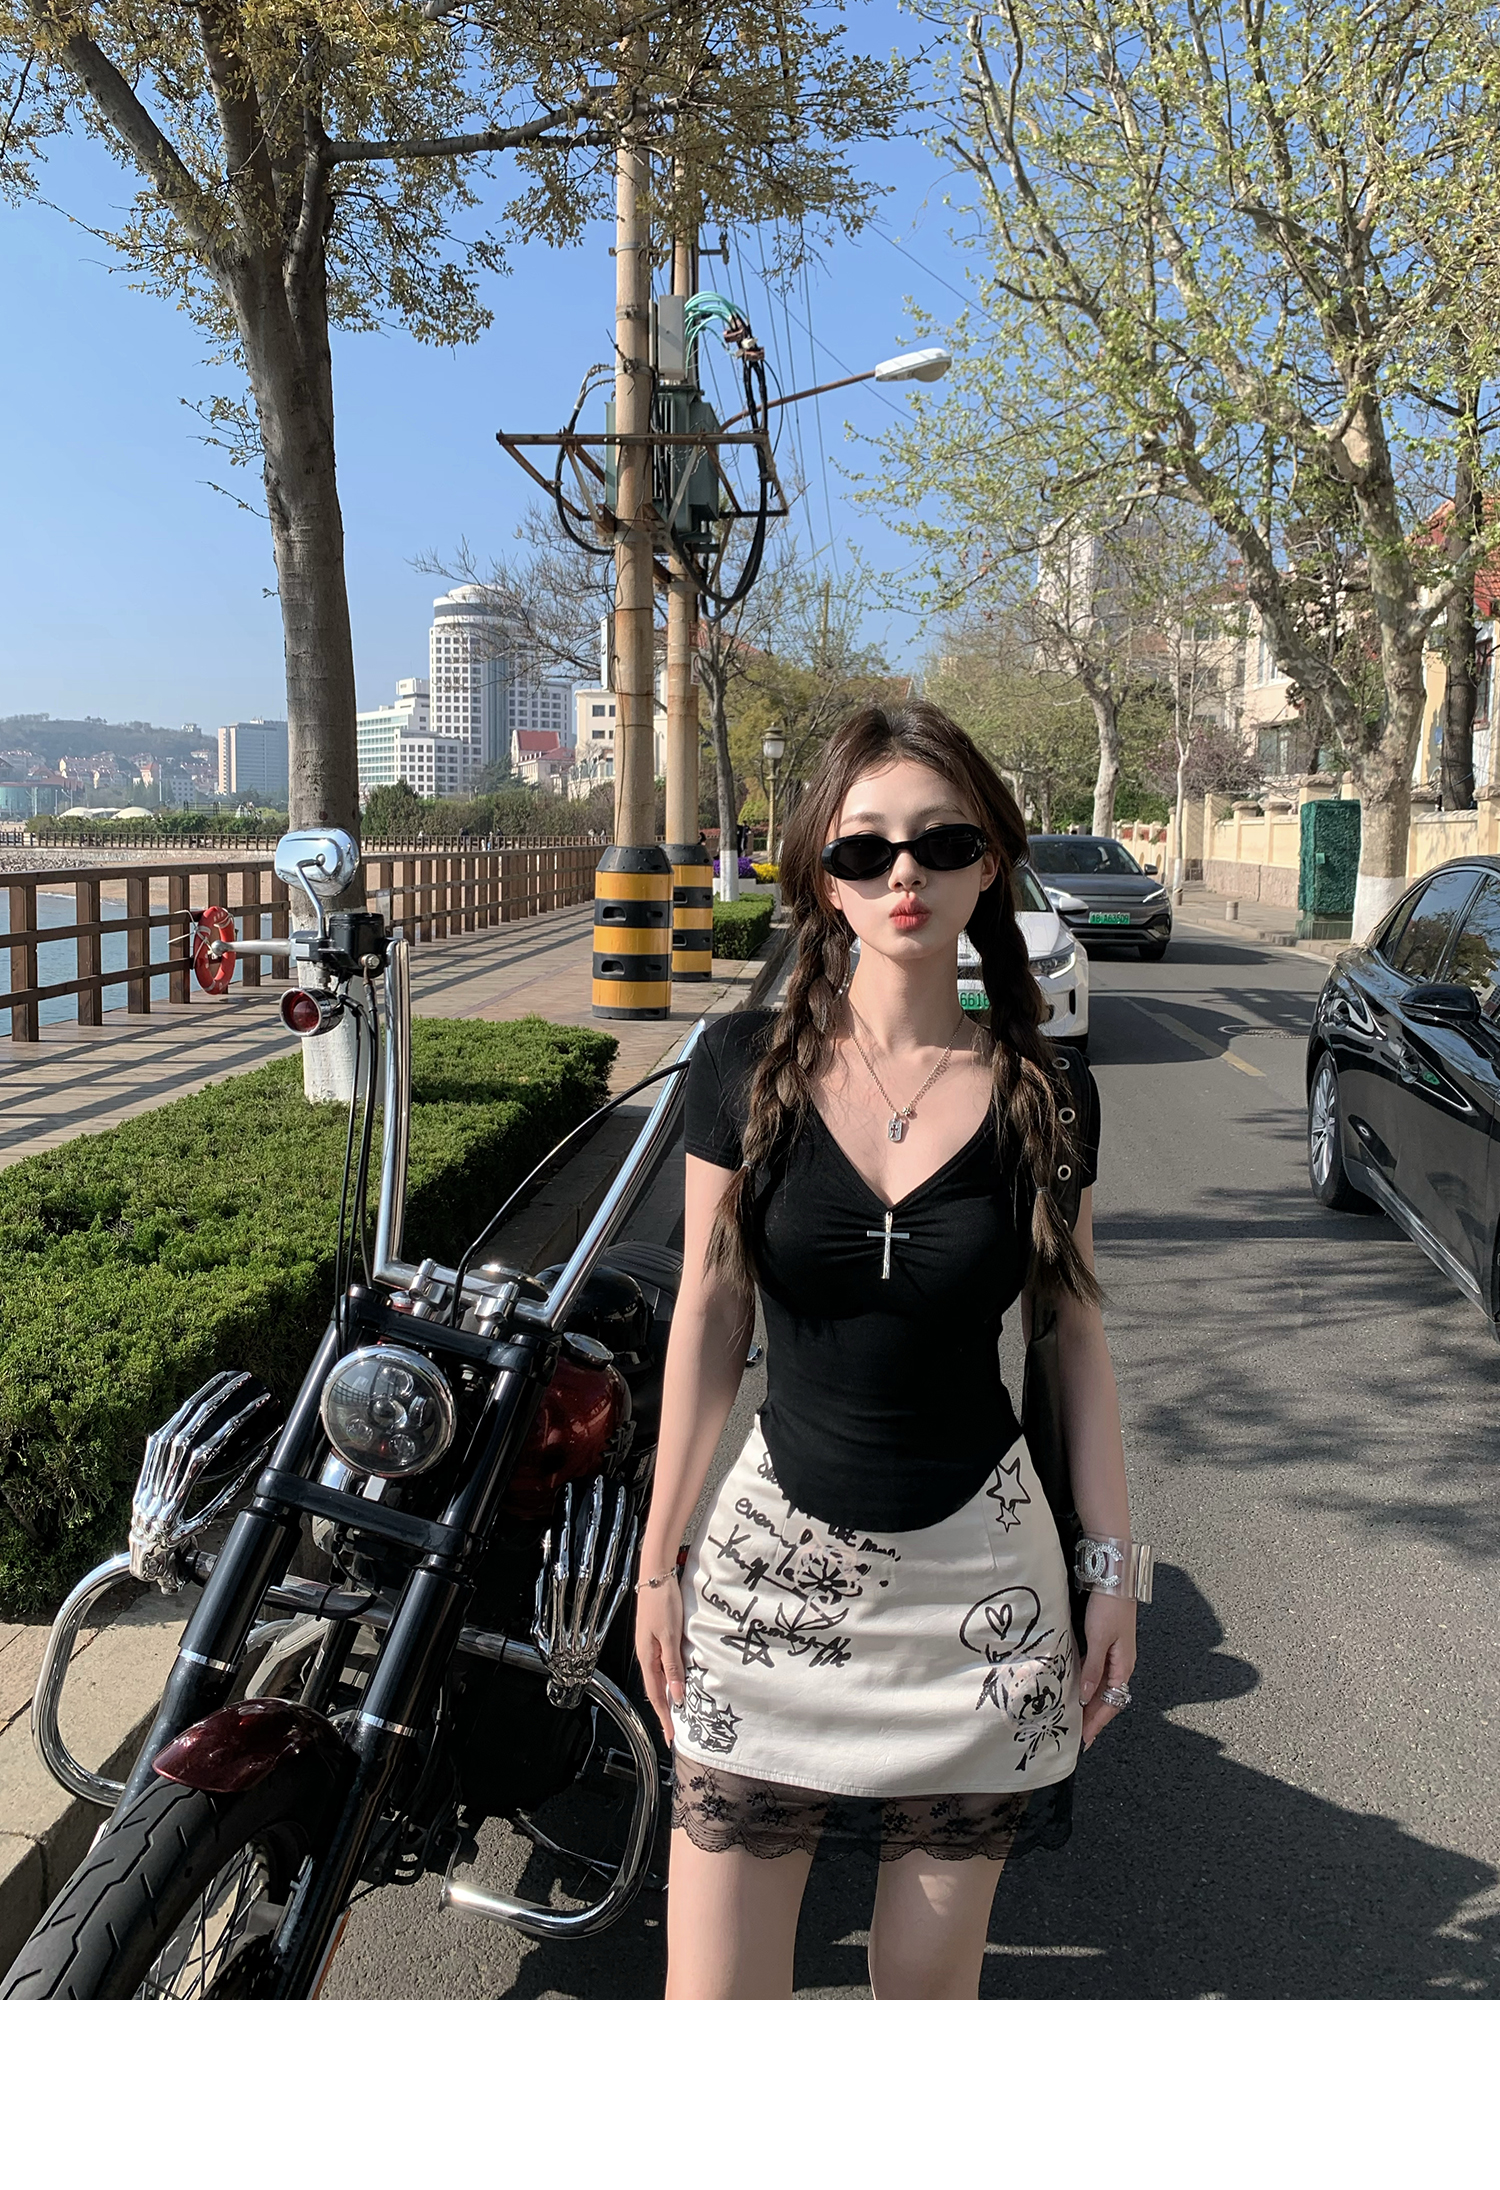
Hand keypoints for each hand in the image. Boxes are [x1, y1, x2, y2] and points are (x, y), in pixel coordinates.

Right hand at [635, 1574, 684, 1744]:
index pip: (656, 1695)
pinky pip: (662, 1665)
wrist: (656, 1575)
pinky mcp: (656, 1636)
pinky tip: (675, 1681)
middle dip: (664, 1711)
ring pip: (658, 1678)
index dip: (663, 1716)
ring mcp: (650, 1645)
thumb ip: (673, 1667)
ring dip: (667, 1696)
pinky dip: (668, 1679)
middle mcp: (646, 1654)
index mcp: (647, 1657)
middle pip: (655, 1689)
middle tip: (673, 1730)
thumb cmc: (662, 1602)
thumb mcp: (670, 1637)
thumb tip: (677, 1695)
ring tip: (676, 1712)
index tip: (669, 1735)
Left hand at [1078, 1588, 1135, 1749]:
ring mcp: (1114, 1655)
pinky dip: (1088, 1686)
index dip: (1097, 1723)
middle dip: (1093, 1718)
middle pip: (1107, 1699)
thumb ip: (1092, 1669)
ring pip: (1102, 1688)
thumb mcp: (1098, 1639)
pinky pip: (1098, 1674)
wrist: (1115, 1578)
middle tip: (1076, 1734)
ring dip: (1089, 1704)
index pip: (1111, 1704)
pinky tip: (1077, 1690)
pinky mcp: (1106, 1645)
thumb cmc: (1110, 1606)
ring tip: (1074, 1717)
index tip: (1085, 1739)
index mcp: (1124, 1667)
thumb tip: (1084, 1696)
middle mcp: (1121, 1664)